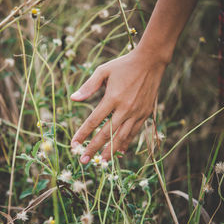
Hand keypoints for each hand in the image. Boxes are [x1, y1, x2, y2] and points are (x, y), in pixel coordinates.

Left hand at [70, 48, 166, 163]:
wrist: (151, 61)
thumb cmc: (124, 65)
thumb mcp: (103, 71)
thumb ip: (88, 86)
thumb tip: (72, 98)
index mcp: (112, 98)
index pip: (94, 121)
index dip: (83, 133)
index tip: (73, 144)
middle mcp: (125, 108)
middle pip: (106, 134)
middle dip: (93, 148)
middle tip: (83, 160)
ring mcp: (136, 113)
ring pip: (121, 137)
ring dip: (110, 151)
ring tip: (101, 162)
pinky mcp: (145, 114)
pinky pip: (134, 133)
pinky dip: (126, 143)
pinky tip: (120, 152)